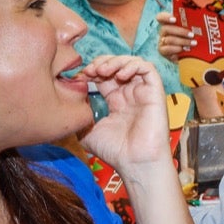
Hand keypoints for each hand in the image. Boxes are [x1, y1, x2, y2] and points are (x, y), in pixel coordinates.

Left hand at [78, 55, 172, 171]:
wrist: (135, 162)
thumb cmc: (115, 151)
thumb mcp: (87, 132)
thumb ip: (80, 116)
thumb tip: (68, 101)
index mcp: (116, 102)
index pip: (104, 76)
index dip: (92, 71)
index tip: (79, 76)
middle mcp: (130, 94)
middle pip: (117, 65)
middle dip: (102, 63)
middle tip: (90, 71)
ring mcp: (143, 93)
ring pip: (132, 63)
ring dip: (116, 61)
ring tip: (102, 70)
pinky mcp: (155, 92)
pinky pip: (148, 69)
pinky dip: (133, 65)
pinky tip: (119, 75)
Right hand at [155, 12, 194, 61]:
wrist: (194, 55)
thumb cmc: (195, 38)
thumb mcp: (196, 30)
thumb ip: (195, 23)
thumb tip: (204, 16)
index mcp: (170, 23)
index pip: (161, 17)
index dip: (165, 17)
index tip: (175, 19)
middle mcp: (164, 32)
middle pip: (166, 28)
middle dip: (180, 31)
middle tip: (192, 35)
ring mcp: (162, 41)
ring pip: (168, 39)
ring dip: (182, 41)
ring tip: (194, 43)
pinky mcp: (163, 52)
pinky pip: (166, 49)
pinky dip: (175, 49)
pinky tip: (183, 50)